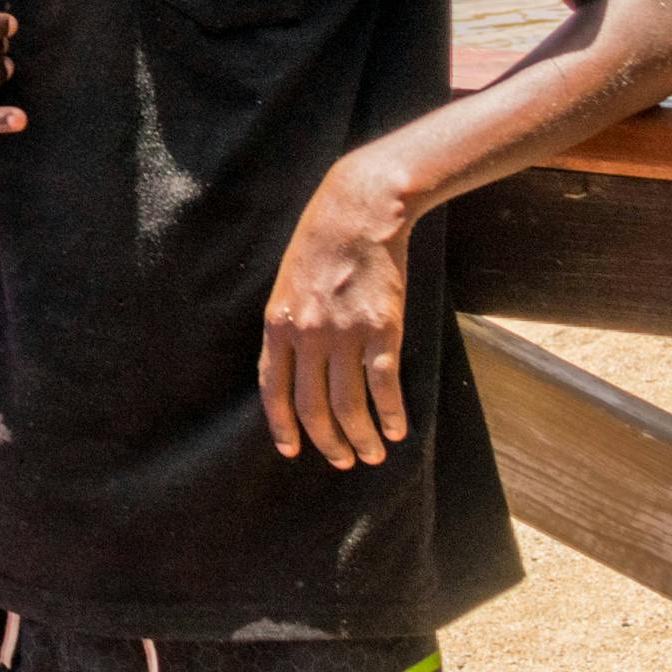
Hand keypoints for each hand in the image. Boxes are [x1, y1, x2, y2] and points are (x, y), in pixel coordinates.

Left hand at [259, 158, 414, 468]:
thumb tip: (295, 369)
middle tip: (342, 460)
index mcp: (277, 323)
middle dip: (327, 441)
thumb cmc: (321, 244)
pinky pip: (384, 386)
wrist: (358, 210)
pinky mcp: (382, 329)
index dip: (282, 425)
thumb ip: (290, 326)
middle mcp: (307, 334)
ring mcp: (344, 333)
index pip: (272, 389)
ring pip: (350, 405)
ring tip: (373, 454)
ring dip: (362, 438)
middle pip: (313, 406)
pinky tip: (399, 429)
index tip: (291, 450)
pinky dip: (392, 414)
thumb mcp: (288, 284)